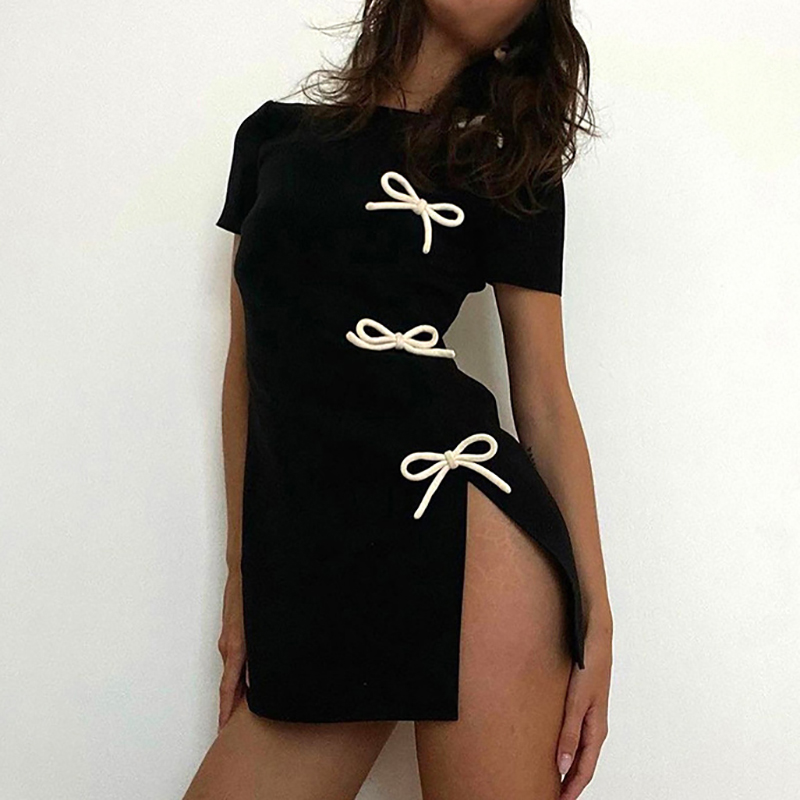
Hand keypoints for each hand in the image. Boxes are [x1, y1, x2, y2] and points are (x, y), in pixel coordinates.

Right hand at [217, 570, 246, 731]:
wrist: (244, 567)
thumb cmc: (255, 591)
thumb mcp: (263, 625)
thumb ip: (261, 653)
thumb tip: (257, 679)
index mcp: (236, 647)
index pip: (228, 688)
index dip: (226, 711)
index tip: (223, 730)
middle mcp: (229, 646)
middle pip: (230, 684)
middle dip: (231, 707)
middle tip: (233, 730)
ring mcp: (228, 638)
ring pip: (232, 670)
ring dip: (236, 690)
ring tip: (243, 710)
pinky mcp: (233, 631)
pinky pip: (234, 658)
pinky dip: (239, 673)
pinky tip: (247, 678)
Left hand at [557, 620, 611, 798]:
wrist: (594, 635)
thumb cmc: (590, 664)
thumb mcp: (577, 699)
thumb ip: (569, 732)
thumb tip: (563, 765)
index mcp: (597, 728)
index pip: (584, 769)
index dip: (572, 790)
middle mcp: (594, 725)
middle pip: (582, 764)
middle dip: (569, 784)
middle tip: (551, 796)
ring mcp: (588, 715)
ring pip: (578, 750)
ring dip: (566, 767)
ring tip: (549, 779)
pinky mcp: (580, 703)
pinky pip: (574, 734)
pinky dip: (565, 748)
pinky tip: (552, 748)